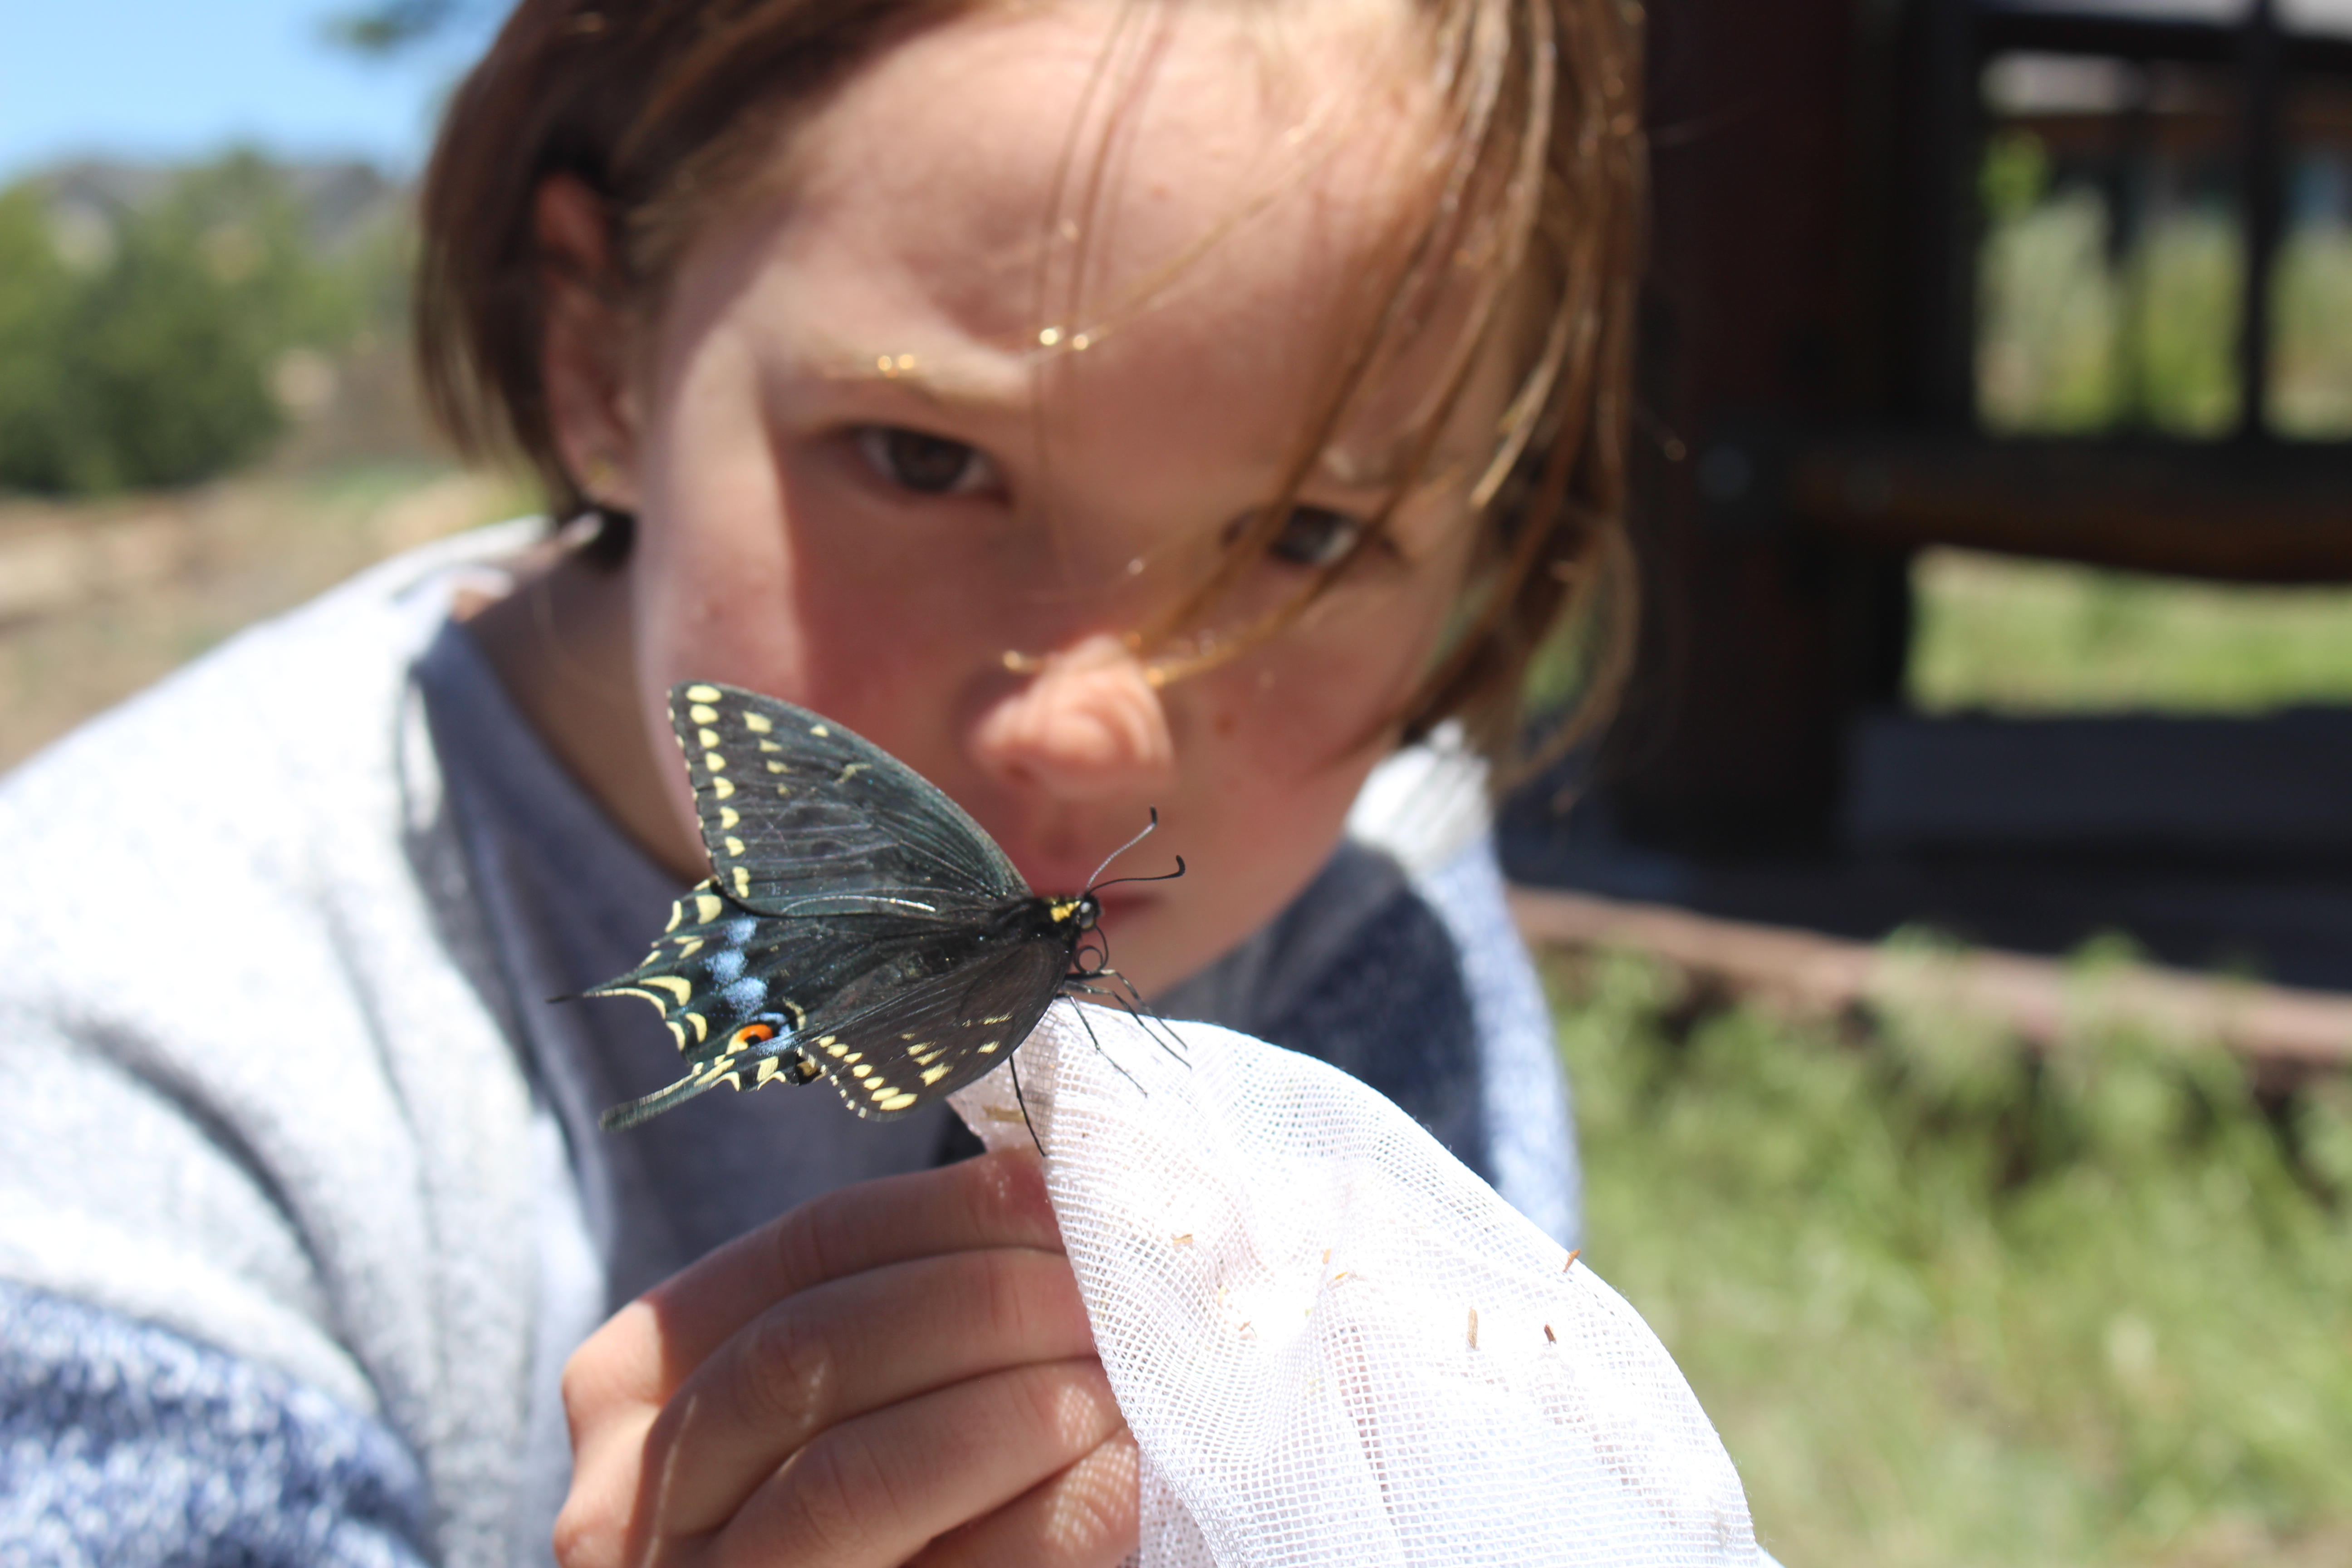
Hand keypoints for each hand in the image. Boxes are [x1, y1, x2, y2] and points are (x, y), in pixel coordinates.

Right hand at [556, 1148, 1139, 1567]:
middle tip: (1109, 1297)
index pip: (809, 1247)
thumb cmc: (879, 1511)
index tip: (1066, 1198)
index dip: (955, 1212)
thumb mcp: (843, 1392)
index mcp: (635, 1381)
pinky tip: (1121, 1480)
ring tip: (1119, 1385)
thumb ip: (911, 1305)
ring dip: (1016, 1412)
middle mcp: (630, 1495)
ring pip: (848, 1477)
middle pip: (815, 1348)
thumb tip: (1047, 1189)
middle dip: (987, 1305)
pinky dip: (1050, 1521)